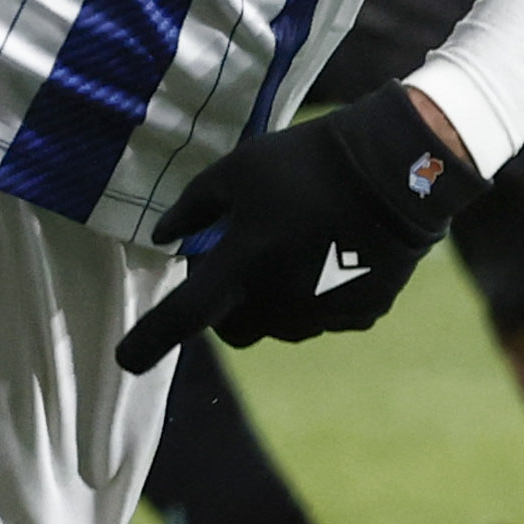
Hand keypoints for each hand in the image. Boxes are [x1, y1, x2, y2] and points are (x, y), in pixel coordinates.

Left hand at [116, 85, 470, 369]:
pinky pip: (324, 317)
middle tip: (240, 265)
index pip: (183, 318)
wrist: (397, 169)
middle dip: (227, 309)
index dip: (149, 343)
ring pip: (281, 326)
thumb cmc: (306, 162)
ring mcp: (323, 314)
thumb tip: (165, 237)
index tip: (126, 361)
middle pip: (235, 331)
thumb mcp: (238, 170)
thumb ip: (194, 208)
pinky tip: (334, 253)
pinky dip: (318, 296)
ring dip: (274, 301)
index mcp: (242, 266)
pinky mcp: (360, 315)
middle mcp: (279, 302)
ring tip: (296, 246)